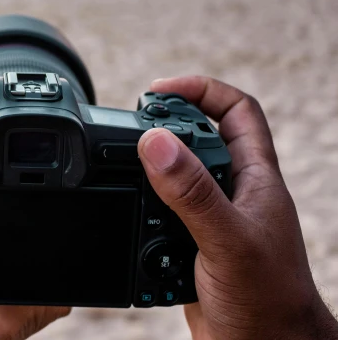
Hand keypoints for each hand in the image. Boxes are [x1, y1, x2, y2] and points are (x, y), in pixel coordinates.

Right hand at [137, 76, 337, 339]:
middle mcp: (235, 192)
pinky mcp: (193, 244)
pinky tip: (129, 216)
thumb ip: (191, 192)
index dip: (201, 90)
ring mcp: (214, 218)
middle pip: (201, 136)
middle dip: (166, 125)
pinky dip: (140, 209)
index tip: (159, 90)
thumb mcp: (226, 239)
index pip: (237, 112)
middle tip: (132, 125)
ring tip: (123, 166)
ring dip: (149, 168)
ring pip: (177, 174)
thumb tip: (156, 143)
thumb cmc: (269, 302)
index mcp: (255, 179)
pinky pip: (160, 212)